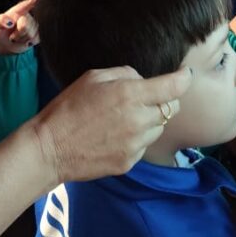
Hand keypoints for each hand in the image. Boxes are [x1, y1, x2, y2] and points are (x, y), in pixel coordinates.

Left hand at [0, 0, 38, 55]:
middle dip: (18, 33)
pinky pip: (35, 39)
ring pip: (30, 34)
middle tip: (12, 36)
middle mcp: (28, 15)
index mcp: (18, 9)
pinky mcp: (39, 33)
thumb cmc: (1, 30)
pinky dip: (26, 43)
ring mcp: (34, 24)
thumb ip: (1, 21)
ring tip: (16, 37)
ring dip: (21, 39)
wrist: (7, 43)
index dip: (31, 2)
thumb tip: (10, 22)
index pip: (26, 4)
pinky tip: (23, 40)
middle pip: (25, 25)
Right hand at [28, 65, 191, 183]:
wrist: (50, 148)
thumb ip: (124, 74)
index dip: (183, 79)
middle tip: (147, 98)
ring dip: (151, 120)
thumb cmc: (68, 108)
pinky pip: (144, 146)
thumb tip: (142, 80)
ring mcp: (136, 144)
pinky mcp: (130, 162)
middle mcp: (139, 120)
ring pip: (159, 129)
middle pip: (171, 109)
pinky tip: (117, 134)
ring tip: (126, 118)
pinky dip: (138, 138)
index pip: (173, 87)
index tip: (184, 75)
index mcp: (130, 95)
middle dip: (165, 100)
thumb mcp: (93, 77)